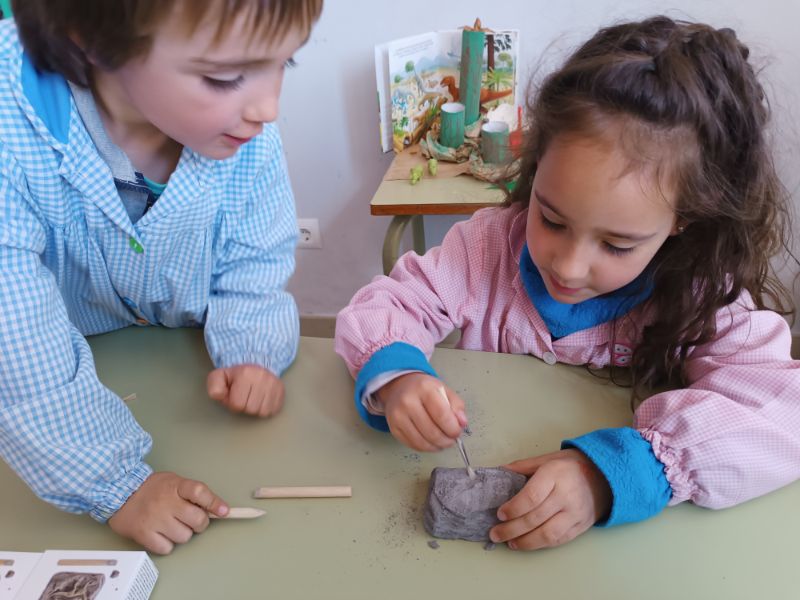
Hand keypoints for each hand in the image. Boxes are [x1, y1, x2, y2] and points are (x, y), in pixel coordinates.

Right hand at [108, 472, 228, 554]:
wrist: (119, 492)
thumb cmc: (152, 488)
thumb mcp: (174, 482)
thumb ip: (193, 493)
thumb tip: (217, 509)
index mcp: (175, 486)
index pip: (200, 492)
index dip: (214, 503)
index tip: (224, 511)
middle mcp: (166, 502)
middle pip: (198, 520)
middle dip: (199, 523)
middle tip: (191, 520)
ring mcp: (154, 519)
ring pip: (184, 537)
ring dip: (182, 534)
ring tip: (171, 525)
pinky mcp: (143, 534)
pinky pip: (167, 548)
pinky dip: (167, 544)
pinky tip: (161, 534)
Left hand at [207, 364, 283, 416]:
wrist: (255, 364)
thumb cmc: (236, 375)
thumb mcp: (219, 377)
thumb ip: (214, 387)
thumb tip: (219, 395)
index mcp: (245, 374)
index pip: (237, 404)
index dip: (233, 403)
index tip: (234, 395)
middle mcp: (262, 378)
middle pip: (251, 409)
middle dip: (245, 406)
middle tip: (244, 396)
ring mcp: (274, 384)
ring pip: (263, 411)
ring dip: (256, 409)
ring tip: (253, 398)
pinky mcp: (281, 390)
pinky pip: (274, 410)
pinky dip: (266, 408)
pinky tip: (262, 399)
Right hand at [377, 373, 467, 451]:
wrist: (400, 387)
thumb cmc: (424, 389)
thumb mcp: (444, 390)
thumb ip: (456, 406)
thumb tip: (462, 423)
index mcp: (424, 389)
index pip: (441, 415)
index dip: (452, 428)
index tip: (457, 432)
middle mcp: (408, 402)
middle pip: (432, 432)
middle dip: (446, 441)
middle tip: (452, 440)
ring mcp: (398, 416)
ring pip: (422, 442)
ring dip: (437, 446)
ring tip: (443, 442)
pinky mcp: (393, 428)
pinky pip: (413, 445)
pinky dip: (426, 448)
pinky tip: (431, 442)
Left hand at [489, 449, 610, 550]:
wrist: (605, 476)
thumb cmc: (571, 466)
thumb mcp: (547, 459)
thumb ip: (523, 466)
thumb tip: (499, 472)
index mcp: (556, 474)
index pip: (531, 496)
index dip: (514, 508)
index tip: (500, 514)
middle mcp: (567, 495)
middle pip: (536, 517)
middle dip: (512, 529)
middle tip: (495, 534)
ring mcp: (576, 513)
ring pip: (548, 534)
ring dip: (525, 542)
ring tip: (509, 543)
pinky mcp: (581, 526)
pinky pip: (559, 540)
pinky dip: (540, 544)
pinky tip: (527, 544)